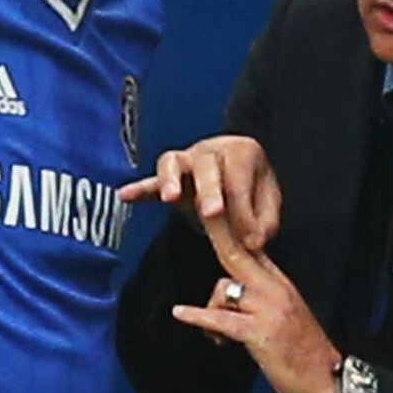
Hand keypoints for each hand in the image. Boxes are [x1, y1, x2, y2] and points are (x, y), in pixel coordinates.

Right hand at [118, 135, 281, 250]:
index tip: (251, 240)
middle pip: (206, 165)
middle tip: (212, 213)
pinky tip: (125, 195)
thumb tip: (253, 241)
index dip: (245, 212)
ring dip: (170, 179)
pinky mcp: (169, 176)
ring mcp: (187, 160)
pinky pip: (151, 180)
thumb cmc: (251, 187)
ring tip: (169, 198)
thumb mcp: (267, 204)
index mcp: (241, 152)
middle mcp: (211, 151)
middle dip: (209, 189)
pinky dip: (140, 188)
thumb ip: (264, 222)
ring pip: (173, 162)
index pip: (240, 181)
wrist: (236, 171)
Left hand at [172, 214, 341, 392]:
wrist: (328, 385)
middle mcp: (276, 289)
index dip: (232, 226)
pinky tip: (182, 313)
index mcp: (280, 285)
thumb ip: (258, 301)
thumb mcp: (283, 319)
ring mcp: (270, 309)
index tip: (216, 206)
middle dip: (217, 226)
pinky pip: (222, 319)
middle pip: (238, 251)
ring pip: (224, 289)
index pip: (252, 247)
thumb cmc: (304, 358)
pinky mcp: (261, 332)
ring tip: (216, 337)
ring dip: (210, 312)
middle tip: (200, 203)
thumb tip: (228, 296)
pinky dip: (199, 316)